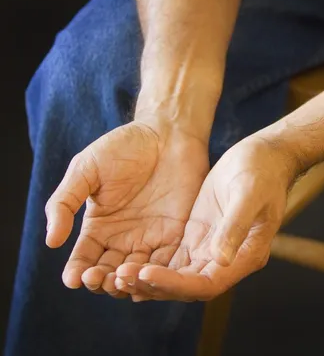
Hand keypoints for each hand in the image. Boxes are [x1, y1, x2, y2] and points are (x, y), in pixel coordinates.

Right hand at [45, 117, 208, 297]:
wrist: (168, 133)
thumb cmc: (124, 147)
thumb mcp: (86, 170)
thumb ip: (66, 202)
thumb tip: (51, 242)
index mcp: (99, 227)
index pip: (85, 259)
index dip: (78, 272)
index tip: (73, 279)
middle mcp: (124, 239)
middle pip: (111, 273)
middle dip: (103, 282)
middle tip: (99, 280)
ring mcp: (151, 238)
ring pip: (138, 274)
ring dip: (129, 283)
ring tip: (122, 281)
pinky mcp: (178, 234)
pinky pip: (169, 262)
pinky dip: (161, 274)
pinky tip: (153, 278)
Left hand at [115, 136, 296, 300]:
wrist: (264, 156)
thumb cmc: (263, 172)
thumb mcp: (249, 194)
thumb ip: (235, 226)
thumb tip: (220, 260)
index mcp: (246, 255)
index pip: (207, 283)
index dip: (176, 283)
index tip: (146, 273)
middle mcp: (227, 260)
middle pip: (187, 286)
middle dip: (154, 285)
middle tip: (119, 277)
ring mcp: (210, 249)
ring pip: (175, 276)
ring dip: (148, 278)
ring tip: (114, 274)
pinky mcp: (197, 236)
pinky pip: (170, 259)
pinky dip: (150, 264)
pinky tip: (124, 262)